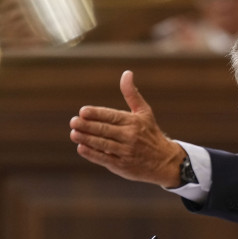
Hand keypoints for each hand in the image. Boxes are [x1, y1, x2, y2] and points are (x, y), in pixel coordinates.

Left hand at [69, 70, 185, 187]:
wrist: (164, 161)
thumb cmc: (150, 133)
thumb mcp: (144, 112)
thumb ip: (132, 94)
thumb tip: (126, 73)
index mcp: (134, 122)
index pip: (112, 116)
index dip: (96, 114)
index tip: (83, 111)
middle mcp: (130, 136)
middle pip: (105, 130)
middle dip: (87, 126)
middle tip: (73, 122)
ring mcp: (126, 152)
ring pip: (102, 144)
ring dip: (86, 139)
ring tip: (73, 134)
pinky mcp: (122, 165)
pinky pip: (104, 159)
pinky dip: (92, 154)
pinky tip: (81, 148)